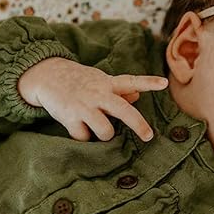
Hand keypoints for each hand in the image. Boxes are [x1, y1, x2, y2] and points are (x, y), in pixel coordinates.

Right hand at [17, 57, 167, 140]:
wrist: (47, 76)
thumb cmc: (80, 81)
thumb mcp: (101, 81)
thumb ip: (119, 90)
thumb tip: (138, 95)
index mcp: (108, 84)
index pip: (132, 81)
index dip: (149, 83)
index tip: (165, 83)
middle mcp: (98, 94)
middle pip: (123, 110)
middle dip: (138, 124)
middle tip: (148, 136)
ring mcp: (84, 106)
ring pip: (105, 131)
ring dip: (105, 135)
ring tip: (98, 128)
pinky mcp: (69, 118)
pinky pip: (84, 138)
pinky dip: (84, 137)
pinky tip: (78, 127)